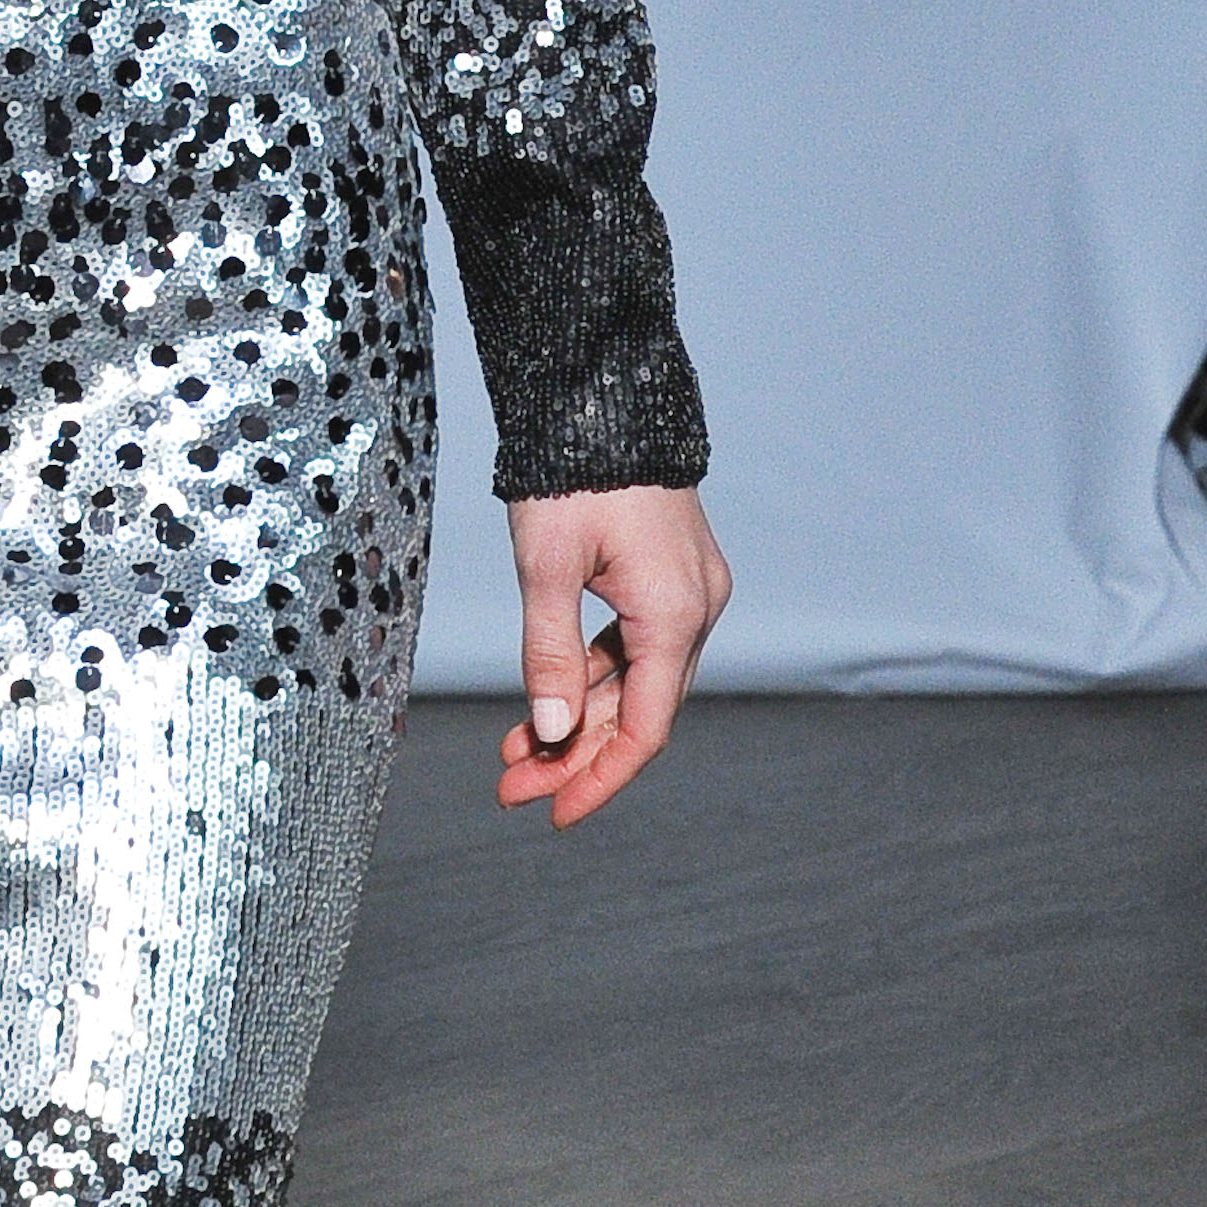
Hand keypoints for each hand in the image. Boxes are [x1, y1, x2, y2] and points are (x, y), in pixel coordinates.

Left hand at [497, 483, 731, 828]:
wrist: (602, 393)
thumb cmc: (573, 472)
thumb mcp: (547, 565)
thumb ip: (548, 652)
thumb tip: (549, 733)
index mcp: (674, 614)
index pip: (644, 729)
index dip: (598, 779)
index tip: (552, 812)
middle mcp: (694, 609)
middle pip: (638, 711)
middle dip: (574, 754)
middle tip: (512, 788)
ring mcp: (686, 591)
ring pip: (633, 681)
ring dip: (576, 717)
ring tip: (513, 751)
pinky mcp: (669, 575)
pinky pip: (633, 646)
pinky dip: (589, 675)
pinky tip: (545, 699)